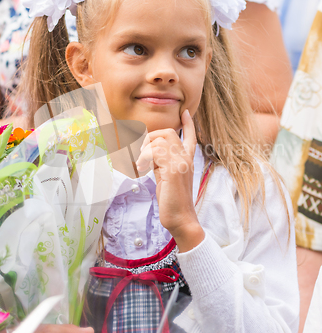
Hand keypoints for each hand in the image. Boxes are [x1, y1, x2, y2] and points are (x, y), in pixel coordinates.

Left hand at [136, 110, 204, 251]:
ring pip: (160, 140)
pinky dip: (144, 158)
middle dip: (150, 138)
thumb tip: (149, 153)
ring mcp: (182, 163)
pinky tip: (142, 169)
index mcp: (188, 160)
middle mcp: (187, 158)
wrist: (181, 219)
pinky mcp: (174, 170)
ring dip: (144, 150)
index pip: (191, 137)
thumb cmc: (173, 202)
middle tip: (142, 155)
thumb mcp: (167, 178)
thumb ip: (162, 164)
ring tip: (141, 165)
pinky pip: (155, 151)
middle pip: (168, 133)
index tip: (186, 113)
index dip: (188, 124)